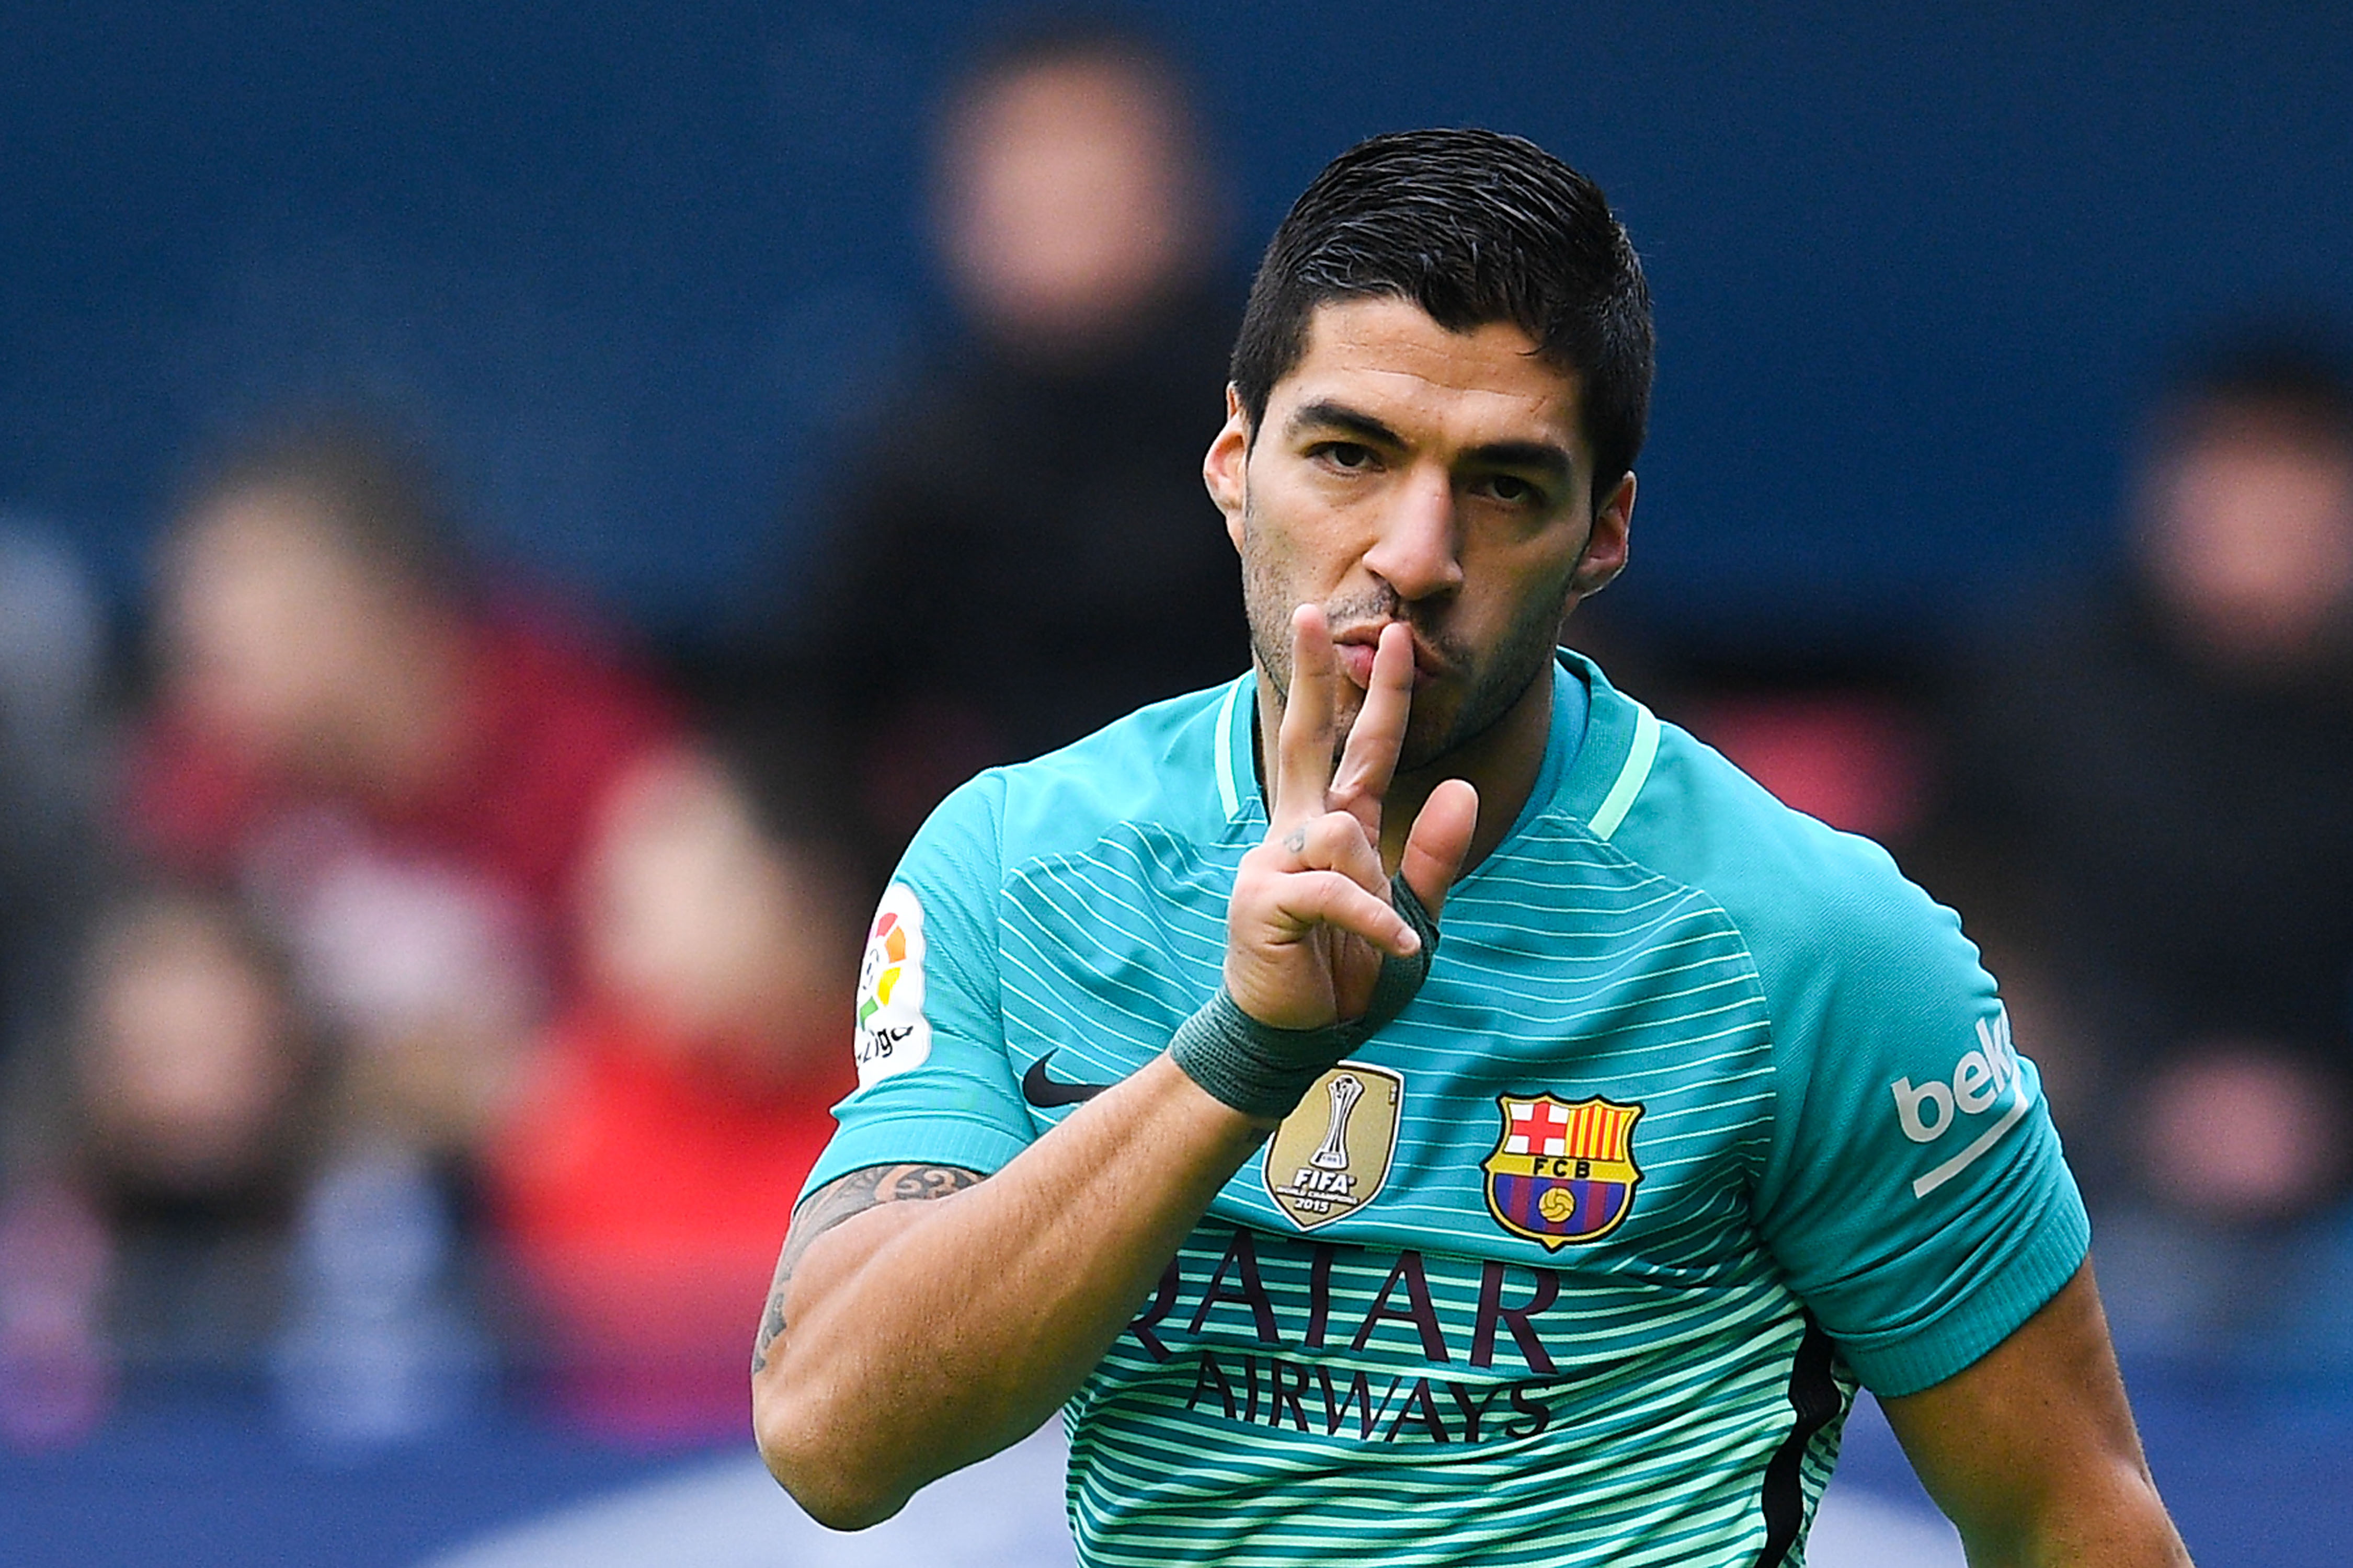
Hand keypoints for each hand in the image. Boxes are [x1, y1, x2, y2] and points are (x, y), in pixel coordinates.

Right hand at [1225, 607, 1478, 1029]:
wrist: (1295, 1039)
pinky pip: (1339, 891)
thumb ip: (1437, 856)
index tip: (1381, 634)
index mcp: (1331, 828)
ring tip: (1375, 941)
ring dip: (1376, 889)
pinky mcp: (1265, 899)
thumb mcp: (1413, 914)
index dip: (1375, 693)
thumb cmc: (1346, 977)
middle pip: (1309, 735)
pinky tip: (1392, 948)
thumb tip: (1463, 787)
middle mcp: (1297, 831)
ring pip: (1343, 832)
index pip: (1357, 747)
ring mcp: (1273, 861)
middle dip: (1313, 673)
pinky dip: (1375, 922)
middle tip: (1317, 613)